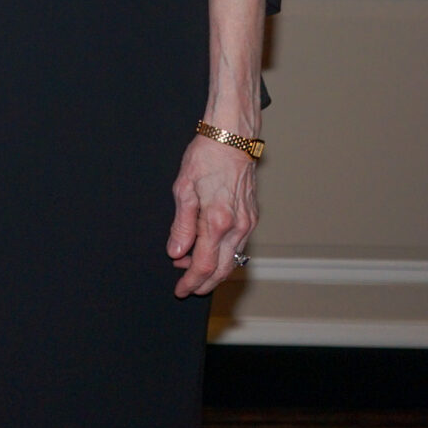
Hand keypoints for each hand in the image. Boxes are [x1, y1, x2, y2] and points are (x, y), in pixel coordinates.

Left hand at [167, 133, 256, 298]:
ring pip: (232, 259)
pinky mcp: (252, 217)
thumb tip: (176, 252)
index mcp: (218, 220)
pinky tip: (206, 251)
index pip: (204, 264)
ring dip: (212, 269)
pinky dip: (222, 254)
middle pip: (222, 268)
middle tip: (186, 288)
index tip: (180, 289)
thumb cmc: (205, 158)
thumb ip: (182, 226)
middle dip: (203, 283)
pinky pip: (238, 245)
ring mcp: (248, 222)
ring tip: (188, 267)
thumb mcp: (183, 189)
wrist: (232, 139)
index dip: (191, 280)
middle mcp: (238, 226)